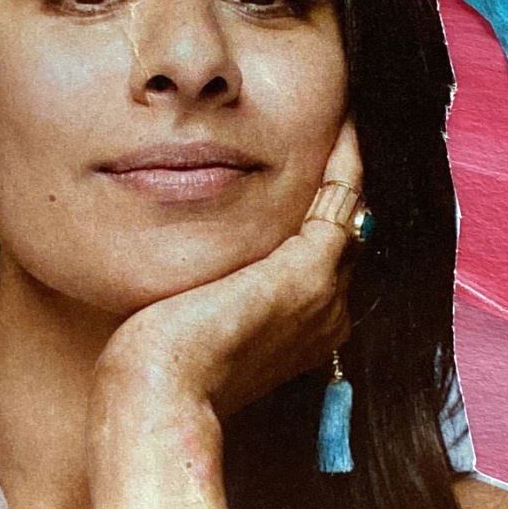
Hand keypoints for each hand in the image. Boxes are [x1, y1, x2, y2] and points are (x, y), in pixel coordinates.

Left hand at [91, 122, 364, 433]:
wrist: (161, 397)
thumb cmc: (157, 371)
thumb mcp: (185, 324)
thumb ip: (200, 295)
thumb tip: (176, 279)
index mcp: (301, 331)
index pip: (320, 255)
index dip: (316, 208)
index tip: (304, 161)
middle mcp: (325, 313)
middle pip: (344, 232)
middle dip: (338, 180)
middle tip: (333, 122)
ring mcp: (323, 292)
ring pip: (350, 210)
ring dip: (347, 160)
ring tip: (342, 111)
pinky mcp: (309, 270)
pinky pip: (344, 194)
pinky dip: (346, 154)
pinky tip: (341, 117)